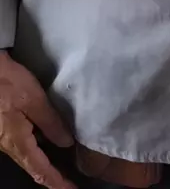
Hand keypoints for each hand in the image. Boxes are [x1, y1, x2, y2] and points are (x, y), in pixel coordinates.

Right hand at [0, 51, 75, 187]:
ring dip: (45, 164)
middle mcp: (9, 146)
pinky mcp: (3, 129)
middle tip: (70, 183)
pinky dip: (38, 151)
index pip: (41, 171)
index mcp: (17, 143)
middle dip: (53, 178)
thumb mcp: (34, 99)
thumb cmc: (8, 83)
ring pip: (28, 158)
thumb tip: (67, 143)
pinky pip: (23, 146)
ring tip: (64, 166)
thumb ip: (51, 122)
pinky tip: (48, 143)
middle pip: (34, 168)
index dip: (58, 183)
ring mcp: (4, 139)